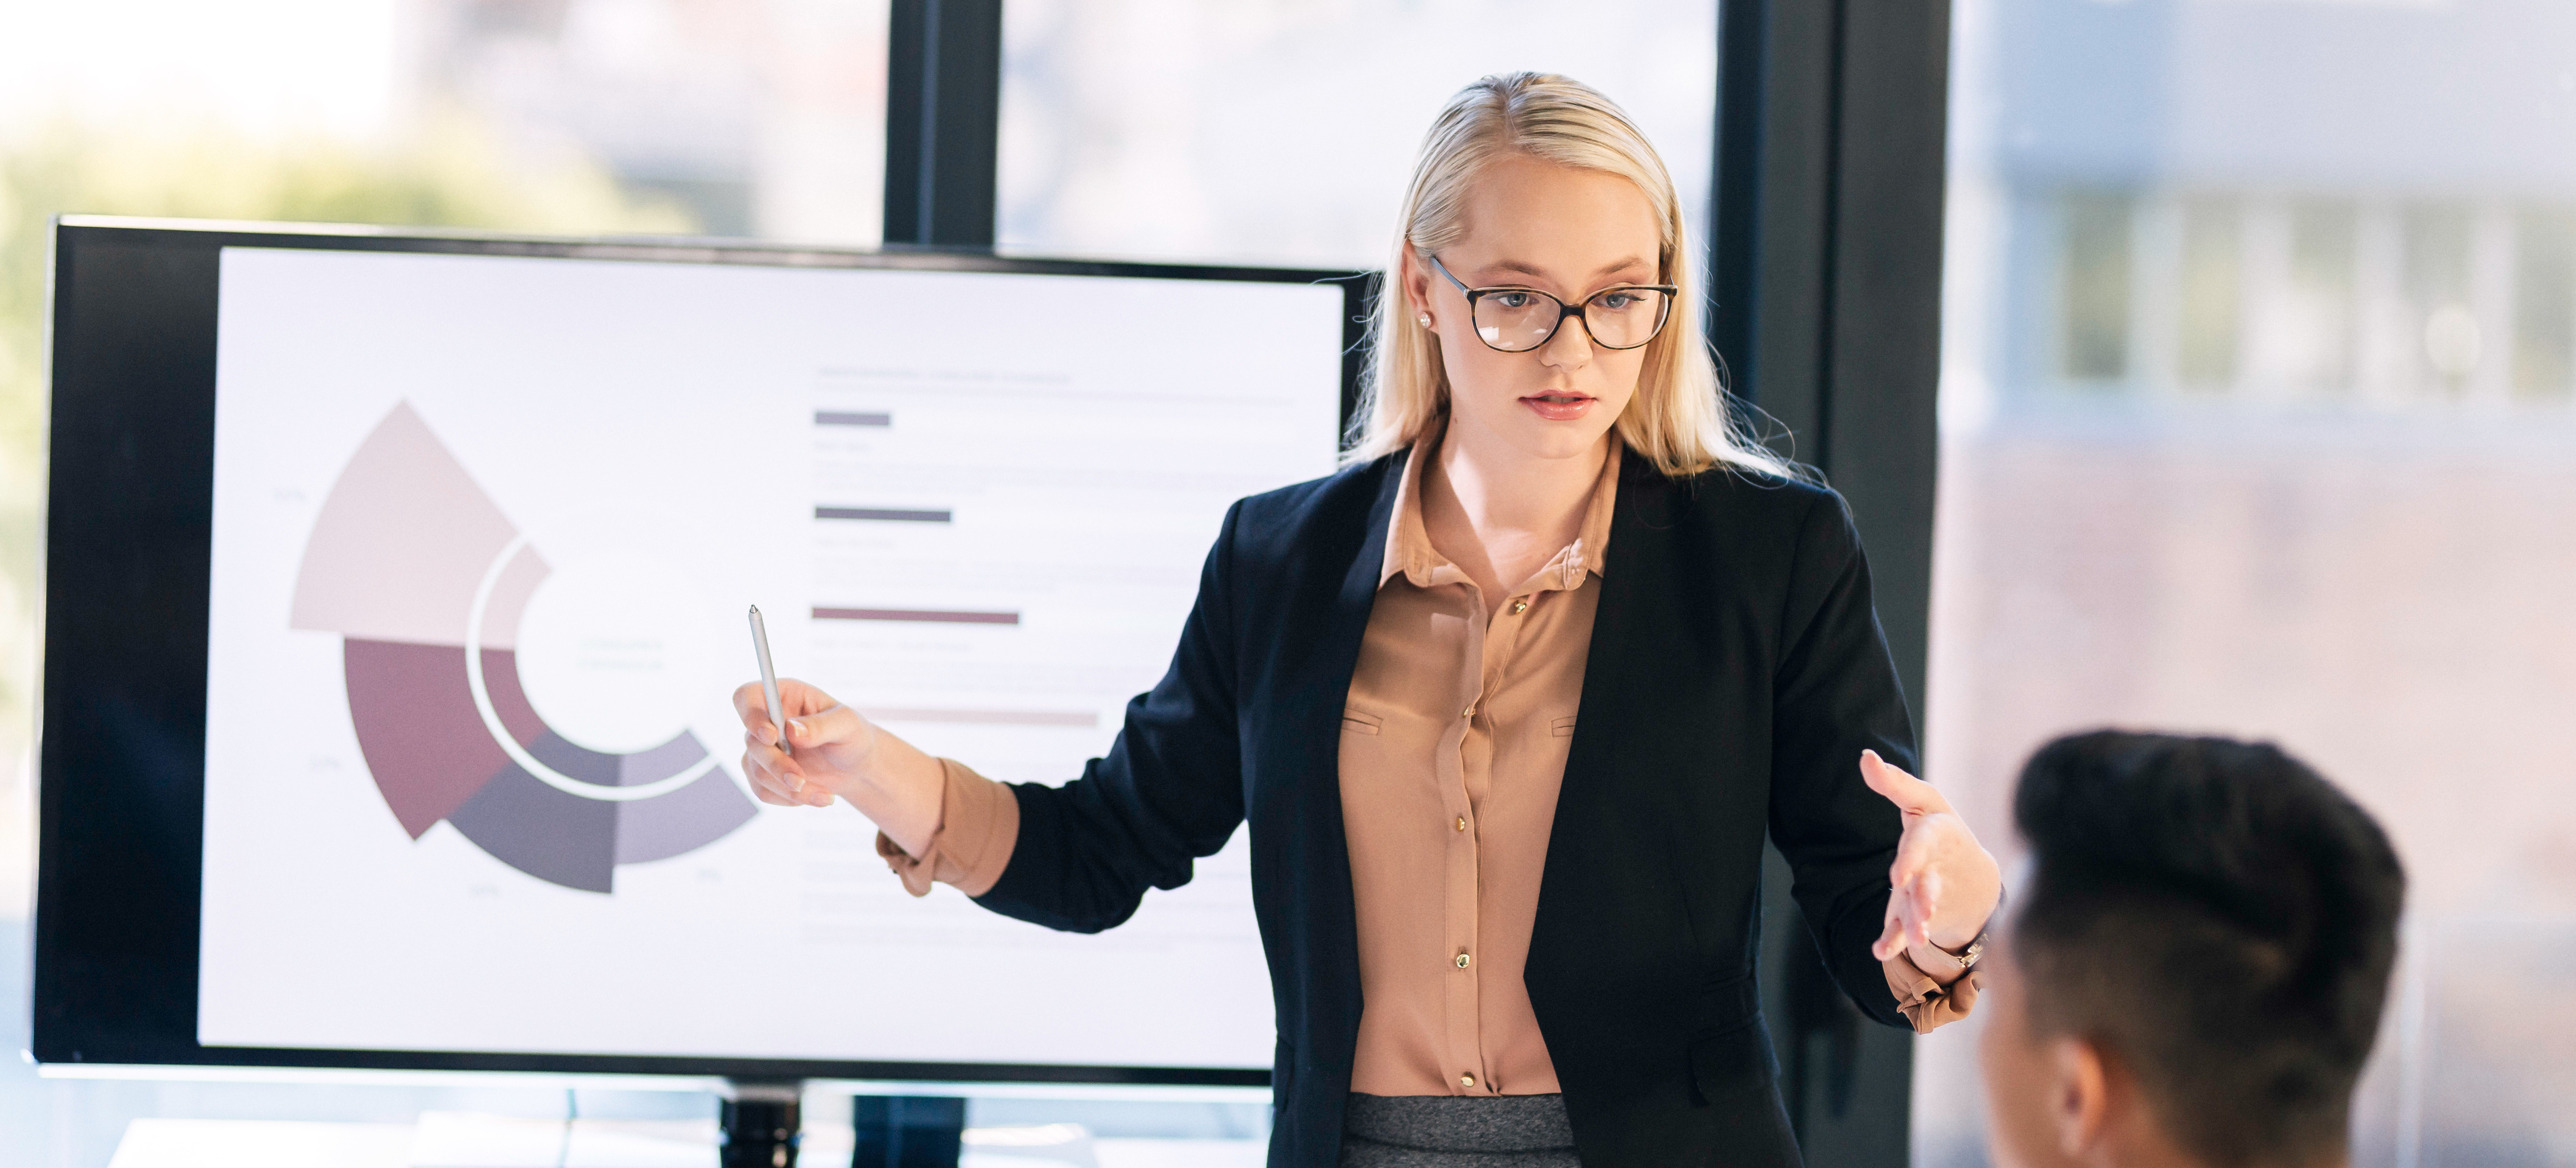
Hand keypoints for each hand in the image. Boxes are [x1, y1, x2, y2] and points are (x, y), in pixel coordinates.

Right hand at [733, 678, 942, 853]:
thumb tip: (792, 729)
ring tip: (825, 795)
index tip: (772, 736)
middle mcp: (767, 720)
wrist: (856, 767)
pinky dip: (789, 798)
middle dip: (777, 765)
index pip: (747, 697)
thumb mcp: (847, 724)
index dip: (750, 715)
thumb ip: (821, 725)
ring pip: (757, 771)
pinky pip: (763, 790)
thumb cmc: (853, 736)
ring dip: (788, 788)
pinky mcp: (763, 773)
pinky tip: (816, 796)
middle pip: (751, 741)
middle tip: (801, 780)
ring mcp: (762, 749)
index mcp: (783, 696)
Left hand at [1860, 749, 2002, 975]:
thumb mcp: (1923, 801)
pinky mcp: (1918, 916)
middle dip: (1924, 897)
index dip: (1912, 859)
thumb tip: (1865, 756)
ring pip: (1922, 912)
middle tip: (1919, 908)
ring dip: (1918, 925)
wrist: (1975, 878)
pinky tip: (1880, 952)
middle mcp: (1934, 869)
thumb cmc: (1940, 830)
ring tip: (1917, 939)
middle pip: (1929, 884)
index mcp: (1937, 836)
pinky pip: (1906, 932)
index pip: (1923, 845)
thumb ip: (1894, 782)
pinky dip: (1895, 943)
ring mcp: (1929, 896)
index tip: (1898, 876)